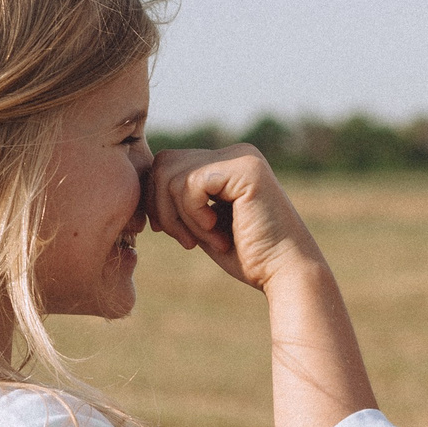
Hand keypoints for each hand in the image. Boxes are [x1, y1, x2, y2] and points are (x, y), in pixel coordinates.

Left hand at [145, 145, 324, 292]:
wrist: (285, 274)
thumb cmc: (248, 257)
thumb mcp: (203, 223)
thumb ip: (181, 201)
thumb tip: (142, 184)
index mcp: (227, 163)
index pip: (168, 165)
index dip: (160, 202)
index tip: (178, 235)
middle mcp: (235, 153)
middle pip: (164, 163)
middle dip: (163, 208)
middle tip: (186, 241)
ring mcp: (241, 157)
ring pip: (170, 174)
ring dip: (179, 217)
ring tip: (205, 240)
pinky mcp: (244, 169)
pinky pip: (189, 183)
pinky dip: (193, 215)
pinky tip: (217, 234)